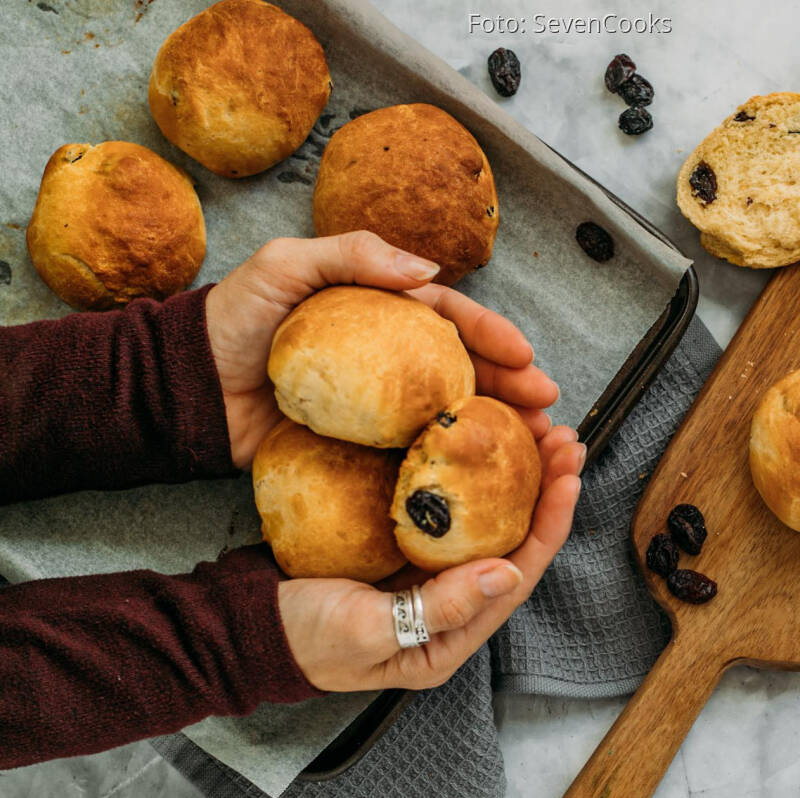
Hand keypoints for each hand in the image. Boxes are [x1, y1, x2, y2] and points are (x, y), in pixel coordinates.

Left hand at [204, 230, 559, 465]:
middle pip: (464, 369)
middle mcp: (390, 360)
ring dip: (494, 426)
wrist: (188, 389)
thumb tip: (428, 269)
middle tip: (547, 405)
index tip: (527, 356)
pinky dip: (448, 464)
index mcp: (382, 312)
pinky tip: (477, 475)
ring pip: (448, 414)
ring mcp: (378, 408)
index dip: (493, 336)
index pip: (451, 320)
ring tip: (533, 441)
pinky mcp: (360, 448)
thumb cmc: (233, 319)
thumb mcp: (287, 266)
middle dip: (512, 384)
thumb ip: (353, 255)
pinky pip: (411, 454)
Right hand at [277, 423, 584, 691]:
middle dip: (544, 492)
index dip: (549, 525)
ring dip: (515, 480)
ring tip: (537, 432)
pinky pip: (450, 513)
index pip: (517, 576)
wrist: (246, 626)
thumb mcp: (367, 630)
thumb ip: (439, 609)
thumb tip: (506, 574)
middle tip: (564, 439)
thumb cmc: (299, 638)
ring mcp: (428, 580)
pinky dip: (471, 479)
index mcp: (450, 640)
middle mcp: (449, 610)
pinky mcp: (404, 552)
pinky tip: (480, 445)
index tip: (569, 477)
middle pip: (513, 544)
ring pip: (487, 524)